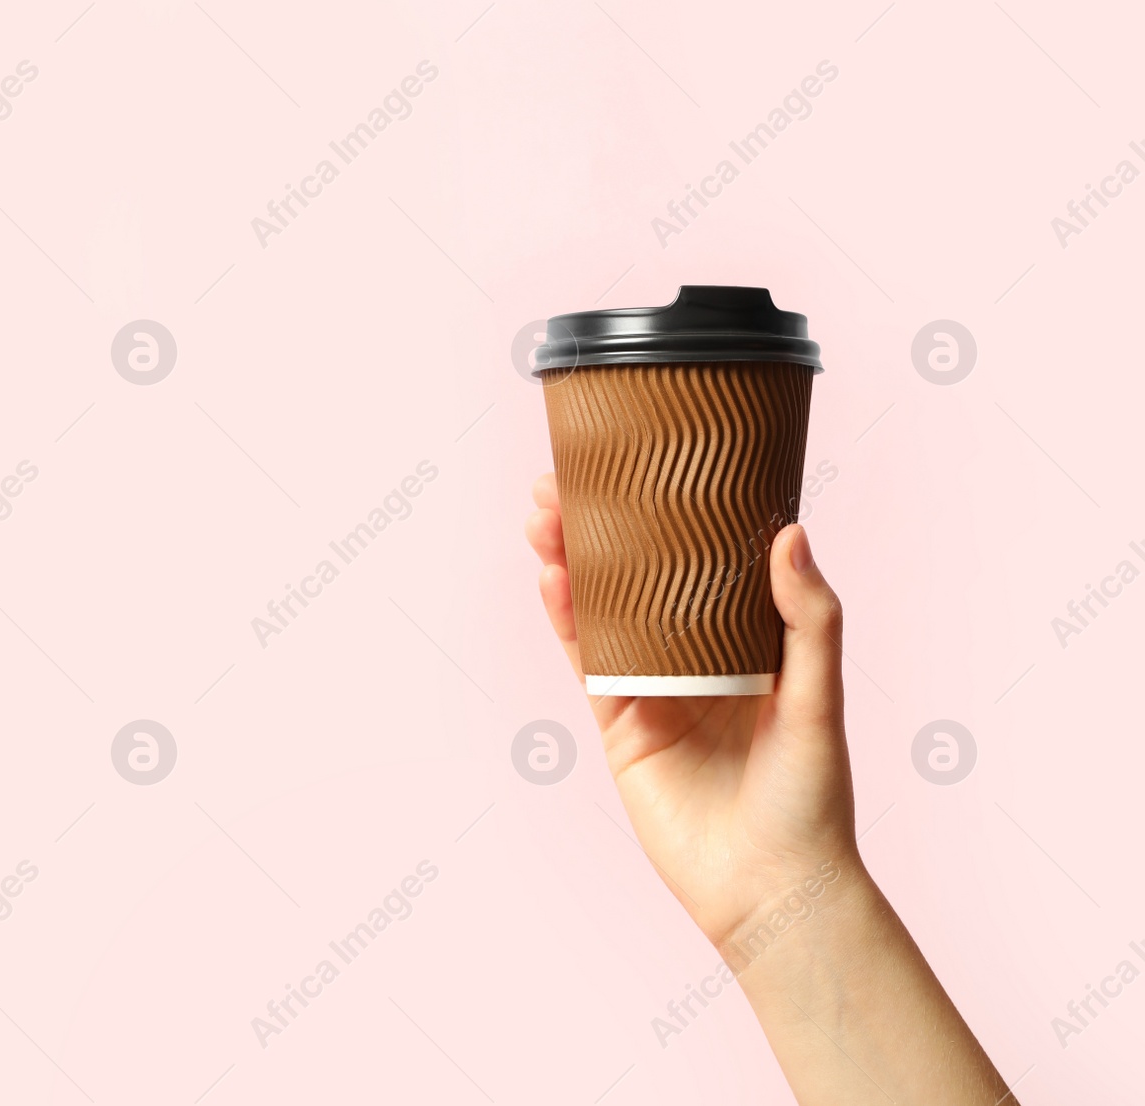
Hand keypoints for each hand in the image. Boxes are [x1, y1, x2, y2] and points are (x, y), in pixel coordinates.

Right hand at [524, 472, 861, 946]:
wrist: (771, 887)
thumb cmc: (812, 797)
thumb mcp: (820, 697)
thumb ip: (809, 618)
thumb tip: (791, 533)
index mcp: (748, 637)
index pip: (701, 556)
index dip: (665, 509)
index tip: (639, 460)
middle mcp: (694, 653)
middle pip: (636, 572)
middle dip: (598, 525)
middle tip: (564, 479)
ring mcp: (652, 686)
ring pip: (601, 607)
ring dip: (571, 560)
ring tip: (545, 514)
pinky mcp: (620, 723)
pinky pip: (587, 660)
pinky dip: (568, 619)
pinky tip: (552, 578)